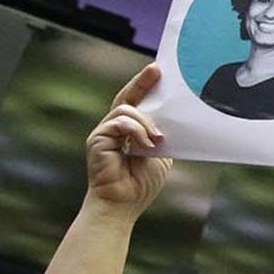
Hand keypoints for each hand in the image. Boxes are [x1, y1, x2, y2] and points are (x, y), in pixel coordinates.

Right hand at [84, 64, 171, 214]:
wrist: (123, 204)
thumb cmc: (141, 184)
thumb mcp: (161, 155)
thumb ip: (163, 136)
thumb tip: (177, 119)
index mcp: (128, 131)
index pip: (135, 102)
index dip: (144, 85)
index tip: (157, 70)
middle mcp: (113, 128)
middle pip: (126, 97)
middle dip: (141, 82)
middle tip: (156, 71)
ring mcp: (103, 133)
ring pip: (126, 110)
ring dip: (146, 122)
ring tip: (158, 139)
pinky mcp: (97, 140)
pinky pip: (119, 123)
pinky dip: (136, 131)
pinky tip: (147, 144)